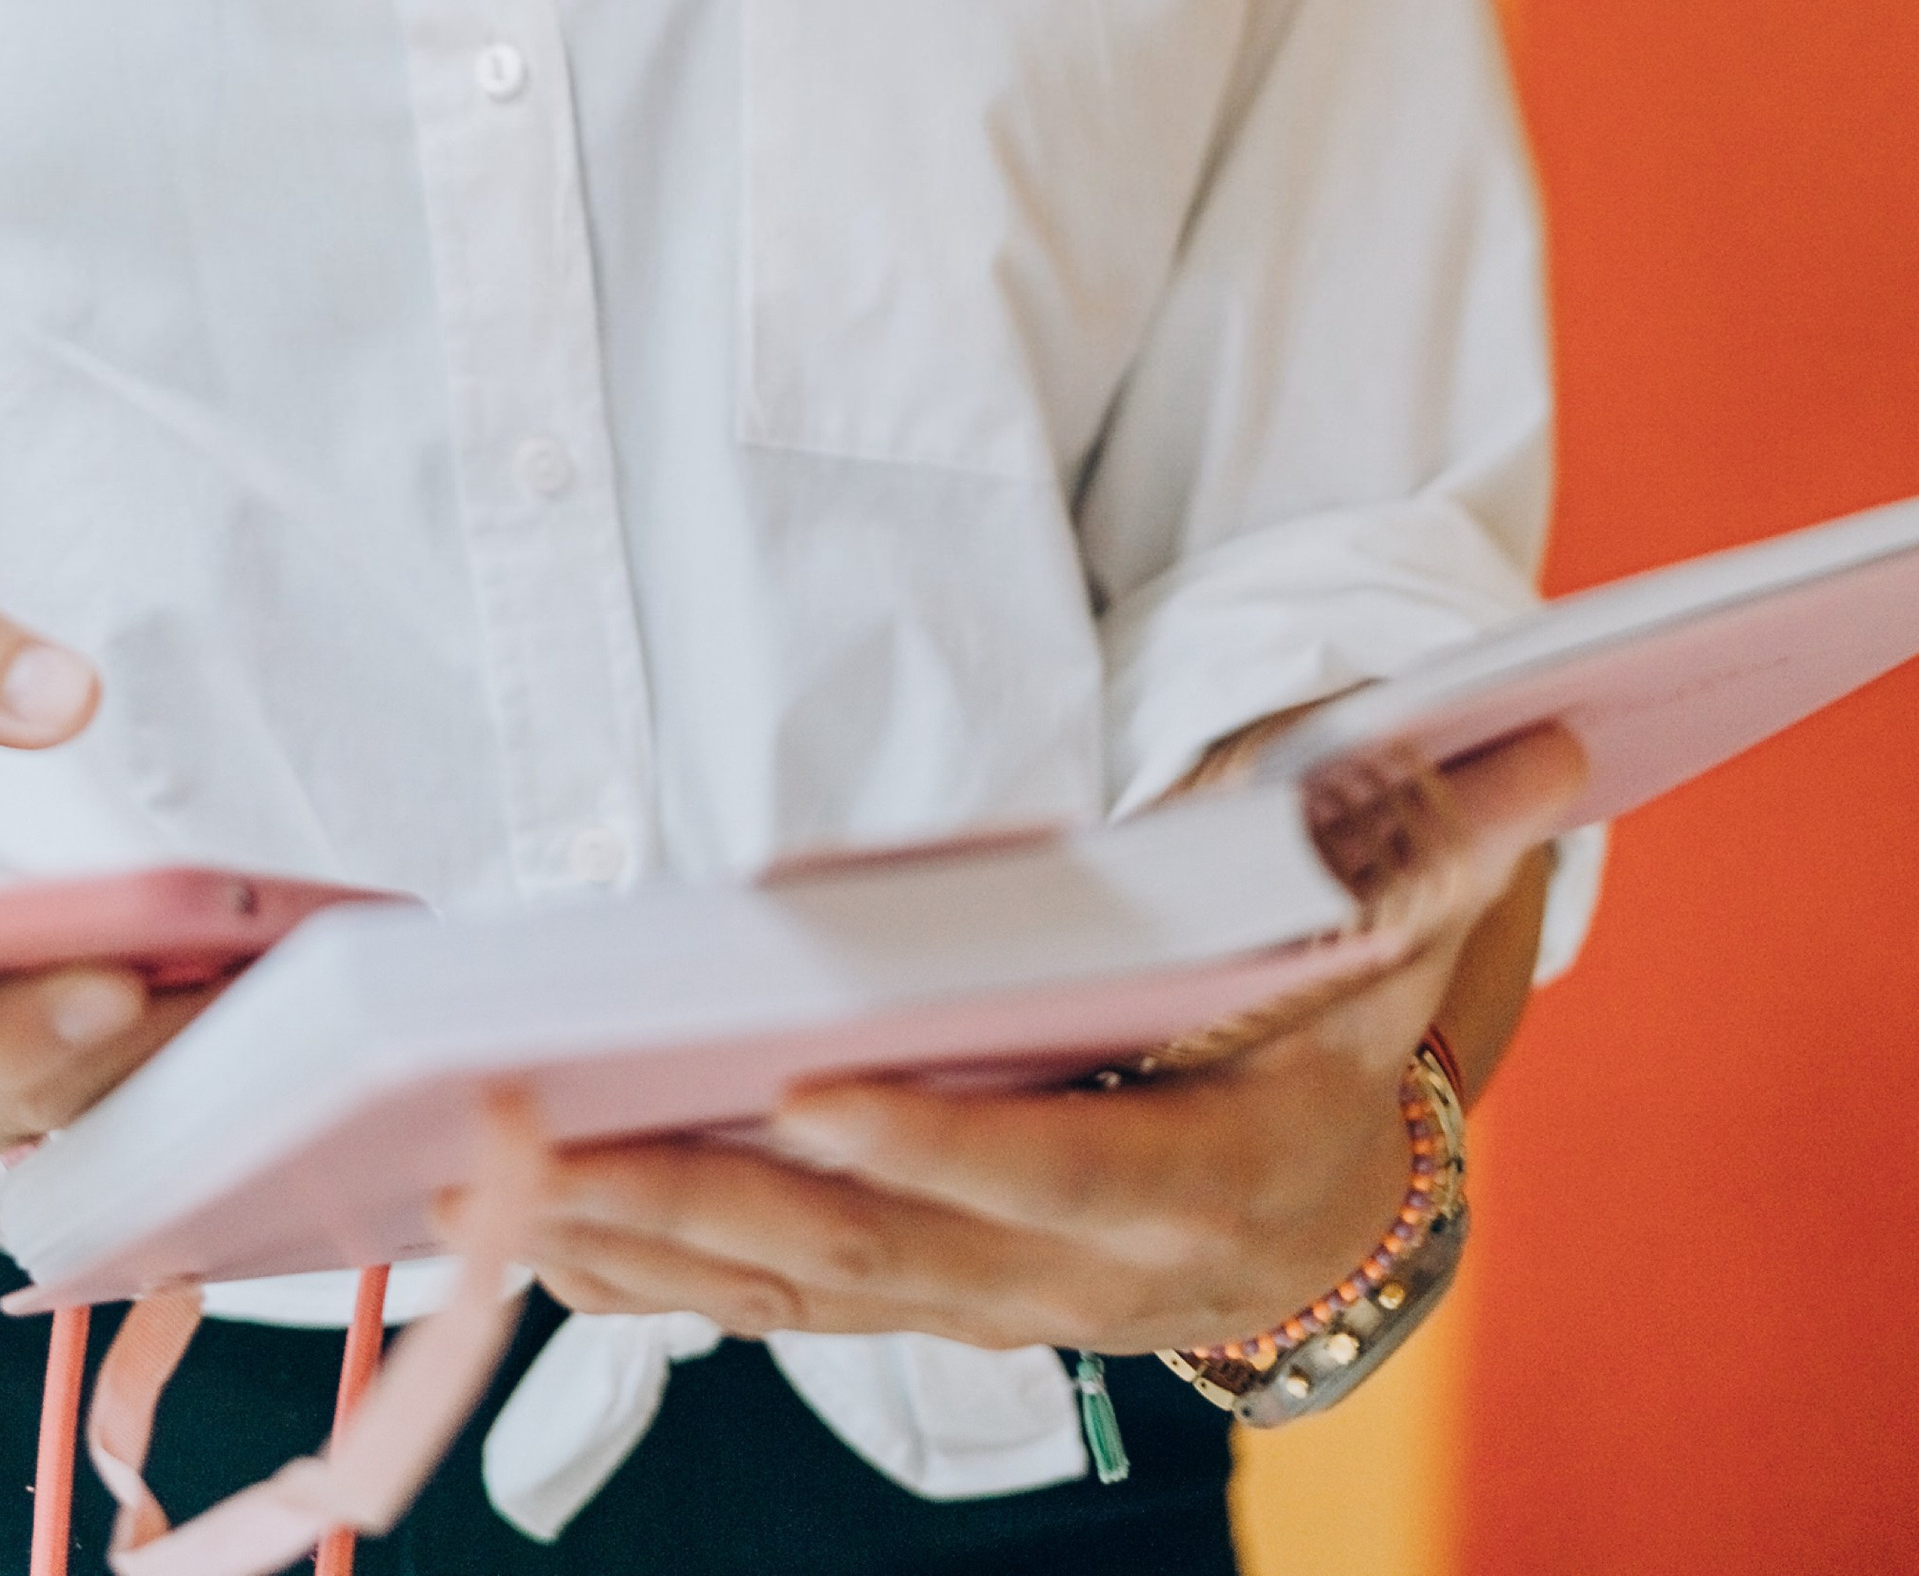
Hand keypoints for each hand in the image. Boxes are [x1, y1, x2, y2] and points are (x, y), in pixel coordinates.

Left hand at [497, 724, 1580, 1355]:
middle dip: (701, 1198)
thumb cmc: (1347, 1038)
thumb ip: (1433, 848)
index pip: (1053, 1171)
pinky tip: (520, 1225)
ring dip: (634, 1244)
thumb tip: (1547, 730)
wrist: (1331, 1216)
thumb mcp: (1404, 946)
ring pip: (787, 1295)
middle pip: (872, 1254)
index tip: (807, 1086)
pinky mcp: (902, 1293)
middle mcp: (1072, 1274)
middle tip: (545, 1134)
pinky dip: (639, 1273)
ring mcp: (974, 1299)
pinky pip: (757, 1304)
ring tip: (487, 1175)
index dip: (936, 1142)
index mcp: (1198, 1182)